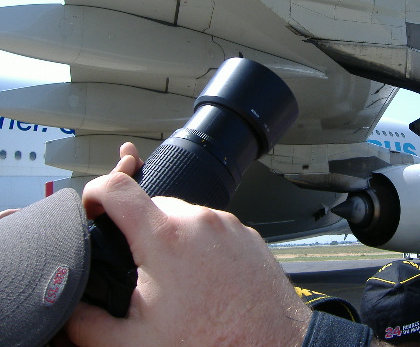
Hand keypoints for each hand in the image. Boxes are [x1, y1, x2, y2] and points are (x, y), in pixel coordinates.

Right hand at [64, 143, 311, 346]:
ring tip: (174, 281)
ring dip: (170, 238)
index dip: (93, 193)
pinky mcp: (248, 236)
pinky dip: (200, 245)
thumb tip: (71, 306)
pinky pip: (213, 229)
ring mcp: (229, 225)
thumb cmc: (210, 343)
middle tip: (136, 267)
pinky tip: (202, 279)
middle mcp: (200, 221)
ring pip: (185, 216)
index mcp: (166, 237)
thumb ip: (87, 322)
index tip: (90, 208)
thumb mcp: (133, 342)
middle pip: (152, 205)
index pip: (117, 189)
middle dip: (136, 229)